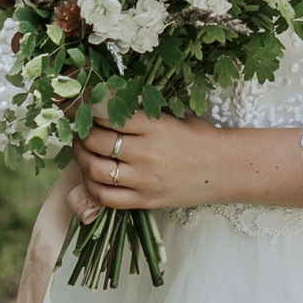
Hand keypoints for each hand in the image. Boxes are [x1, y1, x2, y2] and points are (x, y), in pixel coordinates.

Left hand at [69, 115, 302, 219]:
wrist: (224, 169)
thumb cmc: (199, 138)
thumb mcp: (172, 117)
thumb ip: (142, 112)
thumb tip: (106, 101)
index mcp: (155, 127)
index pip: (108, 115)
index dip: (90, 110)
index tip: (85, 108)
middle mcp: (146, 153)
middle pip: (97, 142)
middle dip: (81, 134)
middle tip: (79, 130)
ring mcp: (144, 180)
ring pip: (95, 170)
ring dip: (81, 159)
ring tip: (81, 151)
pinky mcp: (144, 201)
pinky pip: (106, 198)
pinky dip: (91, 187)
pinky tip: (91, 177)